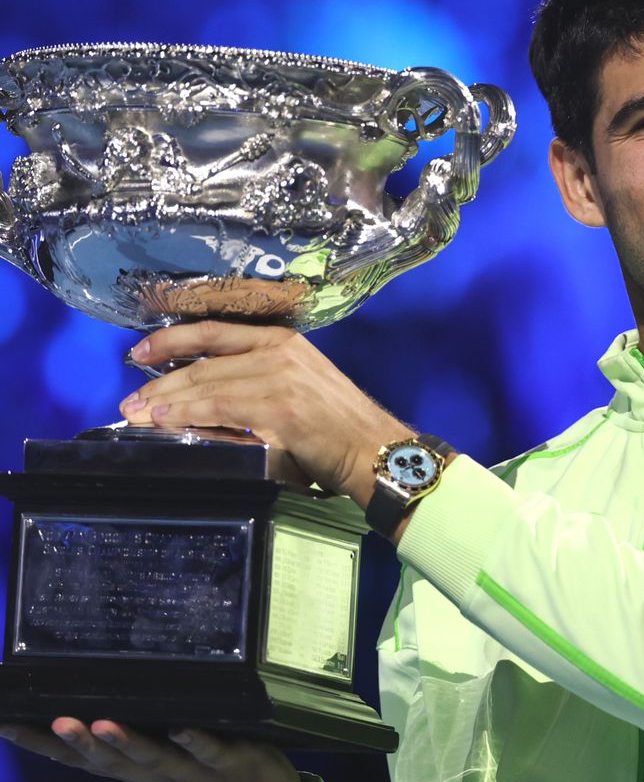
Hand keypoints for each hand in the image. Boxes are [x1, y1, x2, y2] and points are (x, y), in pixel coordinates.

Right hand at [0, 719, 311, 781]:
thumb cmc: (205, 773)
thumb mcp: (161, 760)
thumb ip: (133, 736)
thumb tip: (100, 693)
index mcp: (135, 771)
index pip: (79, 760)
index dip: (42, 744)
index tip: (6, 722)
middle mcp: (155, 774)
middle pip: (110, 761)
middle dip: (79, 742)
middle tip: (53, 720)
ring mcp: (192, 770)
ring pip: (153, 758)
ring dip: (126, 743)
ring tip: (101, 723)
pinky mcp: (229, 761)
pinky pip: (209, 750)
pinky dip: (194, 740)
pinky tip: (180, 727)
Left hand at [118, 323, 413, 506]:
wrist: (376, 451)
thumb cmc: (340, 428)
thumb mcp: (300, 386)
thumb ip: (259, 381)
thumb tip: (206, 393)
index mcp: (283, 340)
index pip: (213, 331)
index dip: (171, 340)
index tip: (140, 354)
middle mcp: (279, 351)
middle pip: (203, 362)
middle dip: (160, 382)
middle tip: (130, 401)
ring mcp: (279, 378)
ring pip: (205, 385)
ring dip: (165, 403)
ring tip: (138, 416)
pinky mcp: (279, 409)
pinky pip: (219, 409)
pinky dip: (187, 416)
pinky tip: (166, 422)